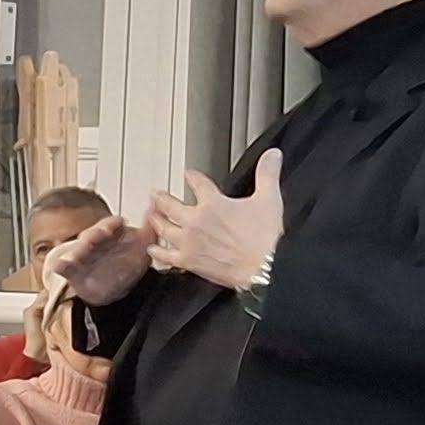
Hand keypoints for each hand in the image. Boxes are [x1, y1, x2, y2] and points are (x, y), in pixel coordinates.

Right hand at [48, 216, 156, 306]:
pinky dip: (61, 265)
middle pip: (92, 234)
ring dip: (79, 248)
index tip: (118, 223)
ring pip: (78, 248)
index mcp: (110, 234)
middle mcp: (95, 242)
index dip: (113, 224)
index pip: (110, 224)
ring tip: (79, 251)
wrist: (115, 291)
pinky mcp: (73, 271)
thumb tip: (158, 208)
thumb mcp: (142, 247)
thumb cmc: (125, 264)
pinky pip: (65, 267)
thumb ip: (150, 229)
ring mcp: (83, 256)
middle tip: (101, 233)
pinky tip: (59, 265)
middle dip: (95, 233)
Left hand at [143, 150, 285, 290]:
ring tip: (151, 217)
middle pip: (170, 205)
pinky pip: (166, 256)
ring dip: (156, 221)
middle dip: (162, 198)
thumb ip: (267, 174)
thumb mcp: (269, 200)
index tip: (189, 175)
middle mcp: (196, 221)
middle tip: (156, 194)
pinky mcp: (189, 262)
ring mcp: (189, 242)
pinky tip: (153, 250)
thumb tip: (272, 155)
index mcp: (213, 204)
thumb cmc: (264, 240)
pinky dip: (157, 252)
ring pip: (164, 228)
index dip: (192, 177)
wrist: (262, 269)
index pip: (197, 183)